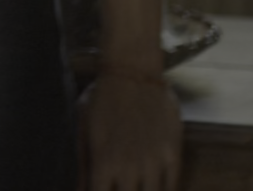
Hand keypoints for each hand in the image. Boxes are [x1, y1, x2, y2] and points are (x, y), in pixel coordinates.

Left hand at [82, 70, 182, 190]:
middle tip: (121, 185)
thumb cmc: (102, 99)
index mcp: (103, 163)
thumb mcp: (84, 129)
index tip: (101, 190)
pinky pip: (173, 185)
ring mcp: (153, 162)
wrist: (133, 73)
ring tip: (137, 186)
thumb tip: (80, 190)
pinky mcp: (173, 154)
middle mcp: (129, 167)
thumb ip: (84, 165)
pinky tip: (157, 188)